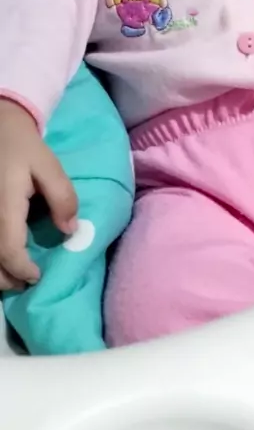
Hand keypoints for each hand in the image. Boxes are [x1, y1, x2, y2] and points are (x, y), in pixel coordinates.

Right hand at [0, 100, 77, 289]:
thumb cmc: (23, 147)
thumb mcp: (49, 166)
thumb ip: (62, 197)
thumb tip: (70, 230)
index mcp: (3, 206)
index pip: (9, 252)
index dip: (23, 270)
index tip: (38, 276)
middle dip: (7, 279)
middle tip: (27, 281)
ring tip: (15, 274)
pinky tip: (3, 256)